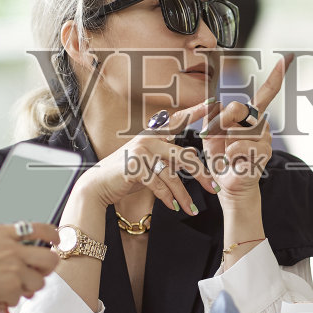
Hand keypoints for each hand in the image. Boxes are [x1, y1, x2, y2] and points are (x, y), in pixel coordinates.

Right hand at [0, 219, 60, 311]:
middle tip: (37, 274)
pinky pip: (20, 298)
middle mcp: (12, 248)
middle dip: (47, 269)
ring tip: (12, 289)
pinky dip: (11, 301)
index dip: (53, 235)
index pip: (38, 228)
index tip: (57, 241)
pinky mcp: (10, 287)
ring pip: (38, 283)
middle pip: (49, 258)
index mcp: (0, 232)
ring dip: (28, 289)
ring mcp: (13, 268)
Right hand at [76, 99, 219, 213]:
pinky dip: (168, 199)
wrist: (98, 185)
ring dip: (184, 196)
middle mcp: (148, 140)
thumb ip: (170, 157)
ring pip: (172, 176)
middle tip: (214, 188)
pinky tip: (173, 207)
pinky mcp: (135, 167)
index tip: (212, 103)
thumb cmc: (125, 174)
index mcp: (153, 135)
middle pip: (184, 156)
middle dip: (202, 174)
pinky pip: (159, 185)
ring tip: (192, 209)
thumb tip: (195, 152)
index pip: (177, 121)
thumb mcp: (150, 163)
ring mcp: (141, 152)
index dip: (194, 112)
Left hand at [202, 53, 292, 200]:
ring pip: (237, 128)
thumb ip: (213, 115)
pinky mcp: (264, 153)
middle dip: (220, 121)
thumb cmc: (221, 158)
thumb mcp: (211, 133)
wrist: (228, 183)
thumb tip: (217, 101)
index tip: (286, 58)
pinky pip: (240, 145)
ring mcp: (265, 139)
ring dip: (225, 141)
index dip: (276, 76)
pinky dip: (231, 153)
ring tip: (228, 154)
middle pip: (238, 107)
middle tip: (217, 137)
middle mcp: (262, 125)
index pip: (267, 93)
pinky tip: (234, 161)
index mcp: (251, 117)